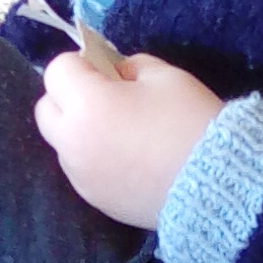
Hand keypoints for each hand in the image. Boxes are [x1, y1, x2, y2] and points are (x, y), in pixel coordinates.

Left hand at [35, 51, 222, 226]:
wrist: (216, 186)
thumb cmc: (189, 122)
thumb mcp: (165, 76)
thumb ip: (130, 66)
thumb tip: (114, 73)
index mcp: (86, 105)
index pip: (57, 70)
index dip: (83, 62)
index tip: (109, 68)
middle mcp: (72, 142)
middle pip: (46, 108)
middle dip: (68, 95)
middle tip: (107, 96)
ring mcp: (80, 176)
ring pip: (61, 141)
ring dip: (78, 128)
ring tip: (120, 131)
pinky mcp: (94, 200)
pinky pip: (80, 168)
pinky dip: (92, 157)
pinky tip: (127, 158)